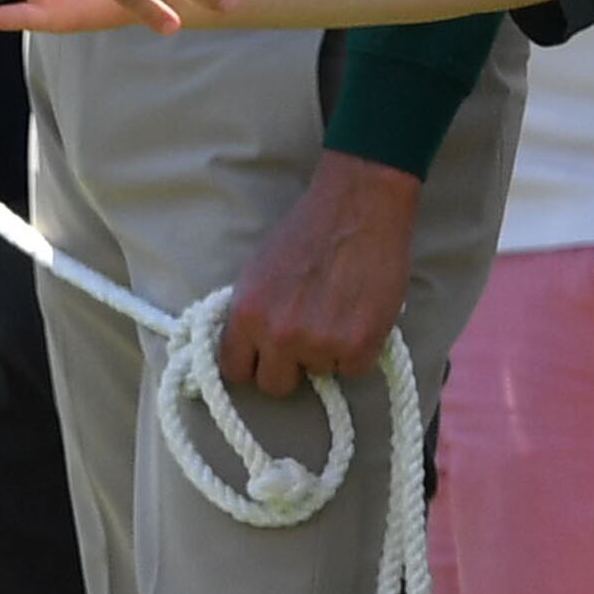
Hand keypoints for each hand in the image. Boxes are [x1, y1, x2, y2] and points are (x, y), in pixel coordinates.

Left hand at [223, 150, 418, 396]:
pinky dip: (359, 350)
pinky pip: (353, 369)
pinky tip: (360, 316)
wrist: (357, 207)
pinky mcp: (358, 347)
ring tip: (339, 312)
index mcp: (246, 314)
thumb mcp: (258, 271)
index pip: (233, 369)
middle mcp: (277, 335)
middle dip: (288, 367)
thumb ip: (252, 312)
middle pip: (273, 385)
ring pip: (318, 373)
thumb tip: (250, 346)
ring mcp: (318, 344)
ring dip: (327, 353)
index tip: (264, 356)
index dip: (252, 363)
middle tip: (305, 340)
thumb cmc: (307, 230)